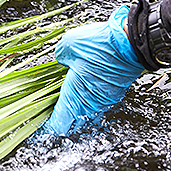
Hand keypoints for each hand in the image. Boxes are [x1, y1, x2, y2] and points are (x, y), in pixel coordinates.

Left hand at [45, 6, 144, 134]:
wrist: (131, 42)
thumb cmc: (99, 45)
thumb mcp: (69, 45)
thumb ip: (61, 56)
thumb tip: (62, 59)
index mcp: (74, 96)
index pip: (59, 125)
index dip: (47, 128)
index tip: (39, 127)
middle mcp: (90, 104)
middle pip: (73, 125)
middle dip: (62, 121)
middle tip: (52, 113)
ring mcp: (104, 100)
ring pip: (87, 114)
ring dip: (77, 111)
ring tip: (68, 100)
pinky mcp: (114, 93)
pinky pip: (98, 104)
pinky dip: (89, 101)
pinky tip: (85, 89)